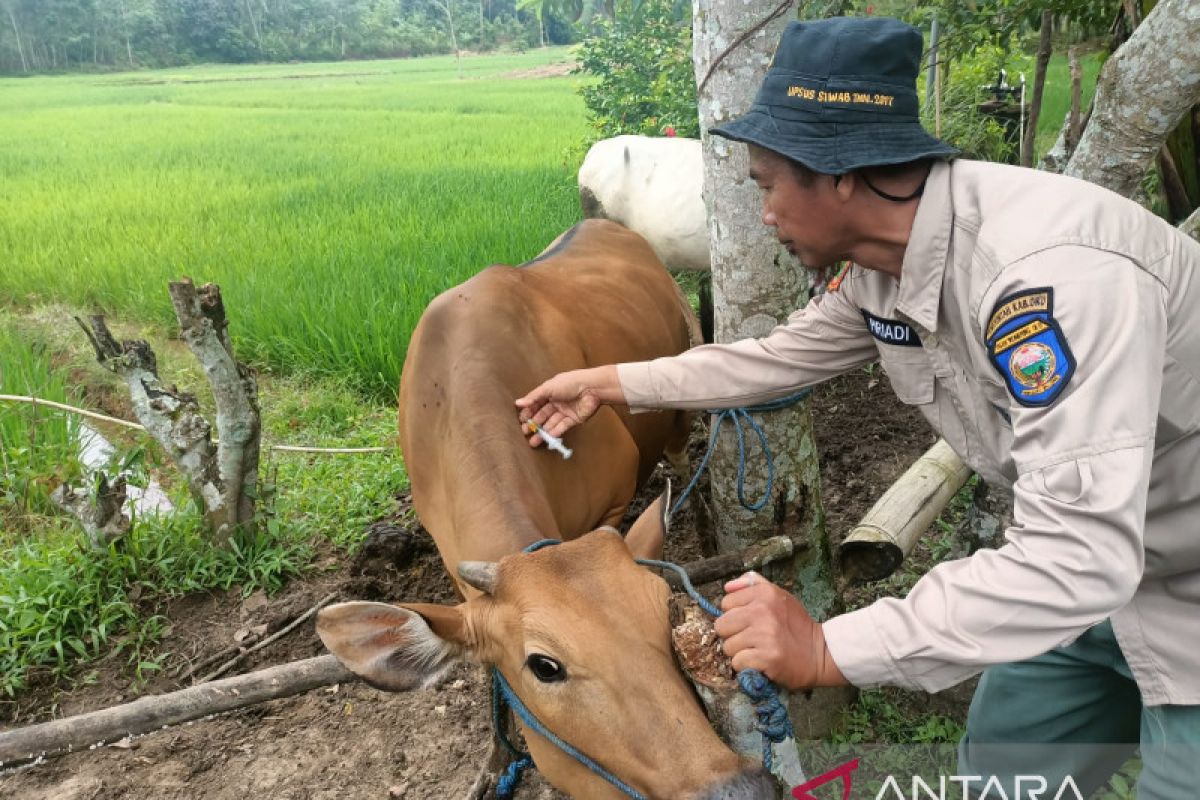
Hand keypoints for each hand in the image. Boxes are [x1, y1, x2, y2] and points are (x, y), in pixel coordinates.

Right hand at [514, 366, 621, 446]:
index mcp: (550, 392)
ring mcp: (565, 411)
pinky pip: (562, 427)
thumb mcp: (549, 388)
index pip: (535, 403)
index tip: (521, 420)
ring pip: (551, 423)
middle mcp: (556, 402)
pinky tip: (546, 438)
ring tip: (533, 441)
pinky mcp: (574, 420)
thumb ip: (533, 397)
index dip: (528, 411)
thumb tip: (517, 403)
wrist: (592, 388)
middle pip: (542, 415)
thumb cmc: (570, 383)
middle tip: (525, 432)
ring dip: (542, 432)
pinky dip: (554, 433)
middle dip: (533, 424)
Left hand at [714, 571, 847, 690]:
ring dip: (740, 652)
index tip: (749, 622)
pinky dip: (746, 666)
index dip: (734, 615)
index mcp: (764, 593)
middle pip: (722, 625)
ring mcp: (765, 635)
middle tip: (752, 639)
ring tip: (758, 650)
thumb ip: (753, 585)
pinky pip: (737, 663)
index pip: (725, 603)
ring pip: (728, 646)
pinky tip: (761, 662)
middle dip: (733, 635)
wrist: (820, 653)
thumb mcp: (779, 596)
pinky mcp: (767, 657)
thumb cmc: (796, 625)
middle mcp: (762, 611)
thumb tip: (727, 586)